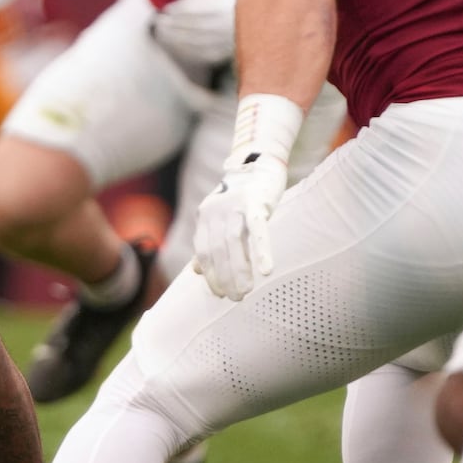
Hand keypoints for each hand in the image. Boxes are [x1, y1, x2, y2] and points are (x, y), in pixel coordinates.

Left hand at [153, 0, 238, 67]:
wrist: (257, 24)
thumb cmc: (229, 2)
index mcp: (226, 4)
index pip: (197, 9)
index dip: (179, 10)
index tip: (166, 10)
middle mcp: (228, 23)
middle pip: (195, 25)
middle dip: (174, 24)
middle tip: (159, 21)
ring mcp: (227, 40)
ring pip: (197, 40)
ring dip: (175, 36)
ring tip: (161, 31)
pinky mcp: (225, 53)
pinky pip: (201, 52)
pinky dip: (185, 48)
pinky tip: (174, 42)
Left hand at [192, 153, 287, 300]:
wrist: (258, 164)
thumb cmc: (241, 197)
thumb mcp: (220, 219)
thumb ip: (209, 243)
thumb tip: (196, 270)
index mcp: (204, 216)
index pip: (203, 252)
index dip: (210, 274)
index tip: (220, 293)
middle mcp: (214, 210)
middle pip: (217, 251)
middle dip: (224, 278)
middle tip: (236, 298)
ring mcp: (234, 205)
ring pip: (233, 244)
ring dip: (239, 271)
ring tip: (246, 291)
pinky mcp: (255, 202)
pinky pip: (258, 230)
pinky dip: (262, 251)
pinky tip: (266, 271)